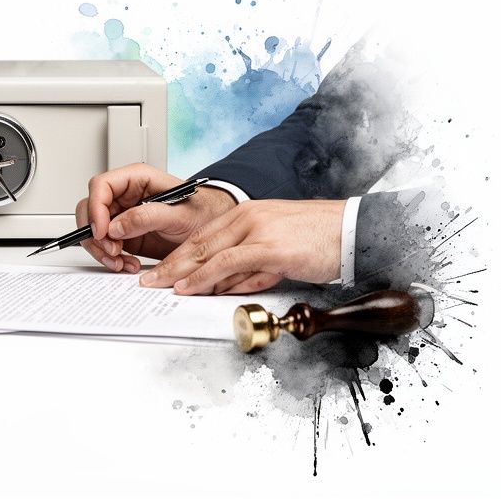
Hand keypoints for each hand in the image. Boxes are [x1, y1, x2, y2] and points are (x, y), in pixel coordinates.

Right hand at [75, 163, 236, 272]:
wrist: (215, 234)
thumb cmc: (203, 214)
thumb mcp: (179, 214)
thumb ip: (147, 217)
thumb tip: (115, 226)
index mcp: (136, 179)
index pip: (101, 186)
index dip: (96, 208)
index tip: (102, 231)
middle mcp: (125, 196)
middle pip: (90, 209)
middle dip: (95, 234)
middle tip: (112, 251)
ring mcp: (122, 216)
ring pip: (93, 230)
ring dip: (102, 250)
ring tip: (121, 262)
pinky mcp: (123, 236)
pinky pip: (105, 246)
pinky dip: (111, 259)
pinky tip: (128, 265)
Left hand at [139, 199, 344, 294]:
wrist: (352, 231)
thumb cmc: (318, 241)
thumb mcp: (276, 249)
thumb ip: (249, 265)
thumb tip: (224, 286)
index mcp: (247, 213)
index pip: (202, 235)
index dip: (178, 253)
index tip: (160, 267)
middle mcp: (247, 216)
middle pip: (197, 242)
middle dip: (168, 263)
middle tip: (147, 279)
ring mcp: (256, 230)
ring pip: (206, 252)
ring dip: (178, 272)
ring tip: (158, 286)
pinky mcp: (268, 246)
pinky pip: (226, 264)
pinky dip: (203, 278)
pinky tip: (188, 288)